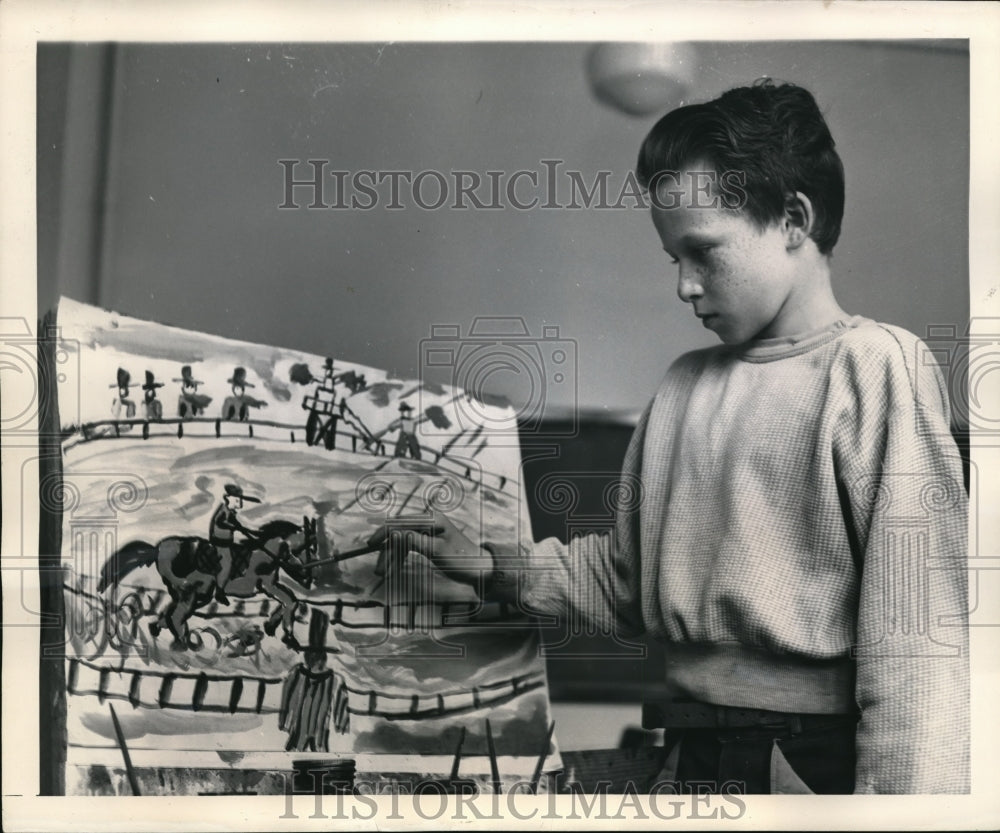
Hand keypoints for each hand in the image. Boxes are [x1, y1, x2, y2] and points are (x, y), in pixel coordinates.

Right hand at [371, 513, 493, 588]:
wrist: (479, 569)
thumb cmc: (462, 559)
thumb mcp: (436, 551)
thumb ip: (413, 541)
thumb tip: (393, 534)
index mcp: (431, 519)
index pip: (401, 522)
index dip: (383, 533)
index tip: (371, 545)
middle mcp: (428, 522)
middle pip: (398, 532)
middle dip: (387, 550)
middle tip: (379, 570)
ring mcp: (427, 531)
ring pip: (401, 541)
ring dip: (391, 556)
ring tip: (384, 573)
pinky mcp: (427, 541)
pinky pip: (407, 547)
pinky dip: (399, 557)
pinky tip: (394, 568)